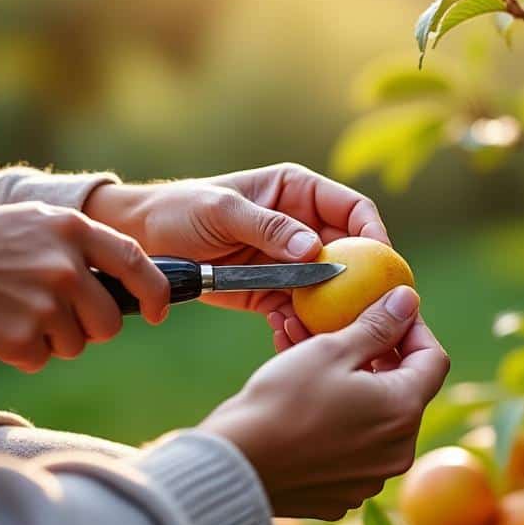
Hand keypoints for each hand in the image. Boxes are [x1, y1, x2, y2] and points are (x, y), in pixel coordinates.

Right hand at [0, 202, 169, 371]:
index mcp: (75, 231)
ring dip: (53, 339)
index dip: (156, 294)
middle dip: (90, 327)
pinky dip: (23, 352)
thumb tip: (133, 281)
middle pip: (110, 322)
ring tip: (16, 311)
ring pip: (77, 344)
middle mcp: (67, 267)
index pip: (139, 265)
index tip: (156, 311)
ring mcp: (46, 303)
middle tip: (54, 314)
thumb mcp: (38, 223)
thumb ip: (85, 245)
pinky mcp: (22, 337)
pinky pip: (41, 359)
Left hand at [82, 164, 388, 346]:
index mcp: (298, 192)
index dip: (374, 234)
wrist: (141, 244)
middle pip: (351, 254)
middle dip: (362, 282)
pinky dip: (302, 324)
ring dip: (332, 309)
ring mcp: (291, 262)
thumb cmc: (179, 210)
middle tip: (367, 310)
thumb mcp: (223, 211)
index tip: (381, 264)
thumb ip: (268, 227)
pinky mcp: (273, 292)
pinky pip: (302, 310)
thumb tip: (312, 249)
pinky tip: (289, 331)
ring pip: (331, 288)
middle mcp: (303, 226)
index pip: (353, 209)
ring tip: (321, 326)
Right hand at [199, 286, 448, 519]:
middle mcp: (398, 452)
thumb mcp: (331, 350)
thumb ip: (377, 324)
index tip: (387, 311)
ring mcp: (370, 478)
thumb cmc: (282, 401)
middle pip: (402, 389)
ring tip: (307, 350)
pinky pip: (348, 445)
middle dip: (375, 355)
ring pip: (371, 416)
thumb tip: (408, 300)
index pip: (434, 360)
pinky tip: (300, 393)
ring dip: (349, 382)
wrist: (234, 464)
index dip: (413, 329)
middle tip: (342, 329)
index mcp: (404, 413)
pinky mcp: (342, 494)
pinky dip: (334, 416)